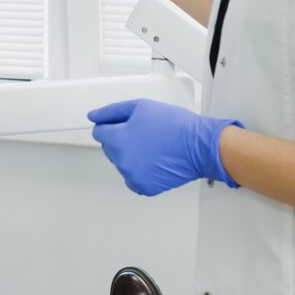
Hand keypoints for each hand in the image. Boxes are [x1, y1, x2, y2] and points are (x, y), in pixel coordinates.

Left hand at [88, 99, 242, 195]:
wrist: (200, 146)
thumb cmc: (175, 126)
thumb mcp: (140, 107)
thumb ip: (112, 111)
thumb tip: (94, 116)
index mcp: (117, 139)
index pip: (99, 132)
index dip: (112, 125)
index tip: (125, 125)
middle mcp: (121, 160)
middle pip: (110, 148)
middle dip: (121, 140)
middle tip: (144, 133)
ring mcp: (132, 176)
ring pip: (122, 163)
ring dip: (131, 155)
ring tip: (153, 146)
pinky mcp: (144, 187)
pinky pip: (133, 177)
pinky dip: (140, 170)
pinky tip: (154, 160)